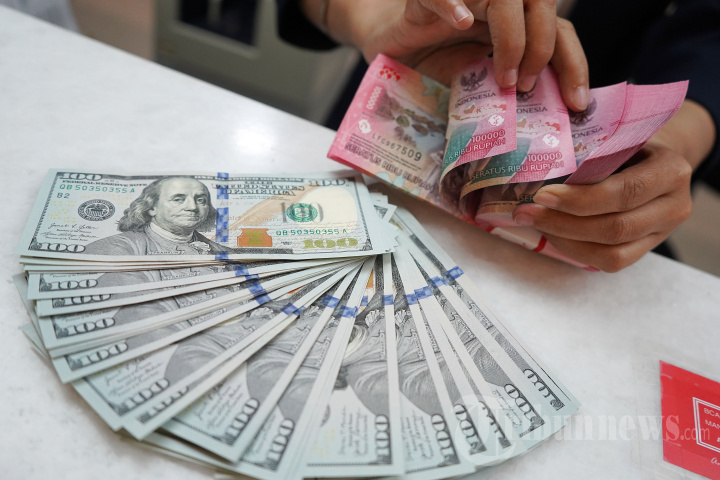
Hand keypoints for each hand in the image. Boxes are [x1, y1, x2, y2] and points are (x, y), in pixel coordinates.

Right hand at [304, 0, 588, 109]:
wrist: (388, 54)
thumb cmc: (433, 70)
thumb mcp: (476, 87)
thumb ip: (504, 94)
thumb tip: (542, 129)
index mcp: (514, 25)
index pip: (560, 31)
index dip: (574, 64)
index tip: (576, 105)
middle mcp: (495, 6)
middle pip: (541, 4)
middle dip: (542, 48)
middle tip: (522, 88)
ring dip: (512, 36)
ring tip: (502, 78)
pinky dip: (451, 3)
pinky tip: (460, 20)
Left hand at [511, 141, 692, 271]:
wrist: (654, 163)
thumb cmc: (628, 146)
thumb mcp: (617, 139)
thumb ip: (592, 153)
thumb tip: (539, 168)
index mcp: (671, 171)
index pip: (624, 192)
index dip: (580, 199)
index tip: (542, 195)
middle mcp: (675, 206)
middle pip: (615, 227)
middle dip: (563, 223)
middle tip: (526, 212)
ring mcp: (663, 233)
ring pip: (612, 253)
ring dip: (565, 240)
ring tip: (533, 223)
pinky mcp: (646, 250)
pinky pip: (610, 262)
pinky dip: (576, 251)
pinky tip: (553, 234)